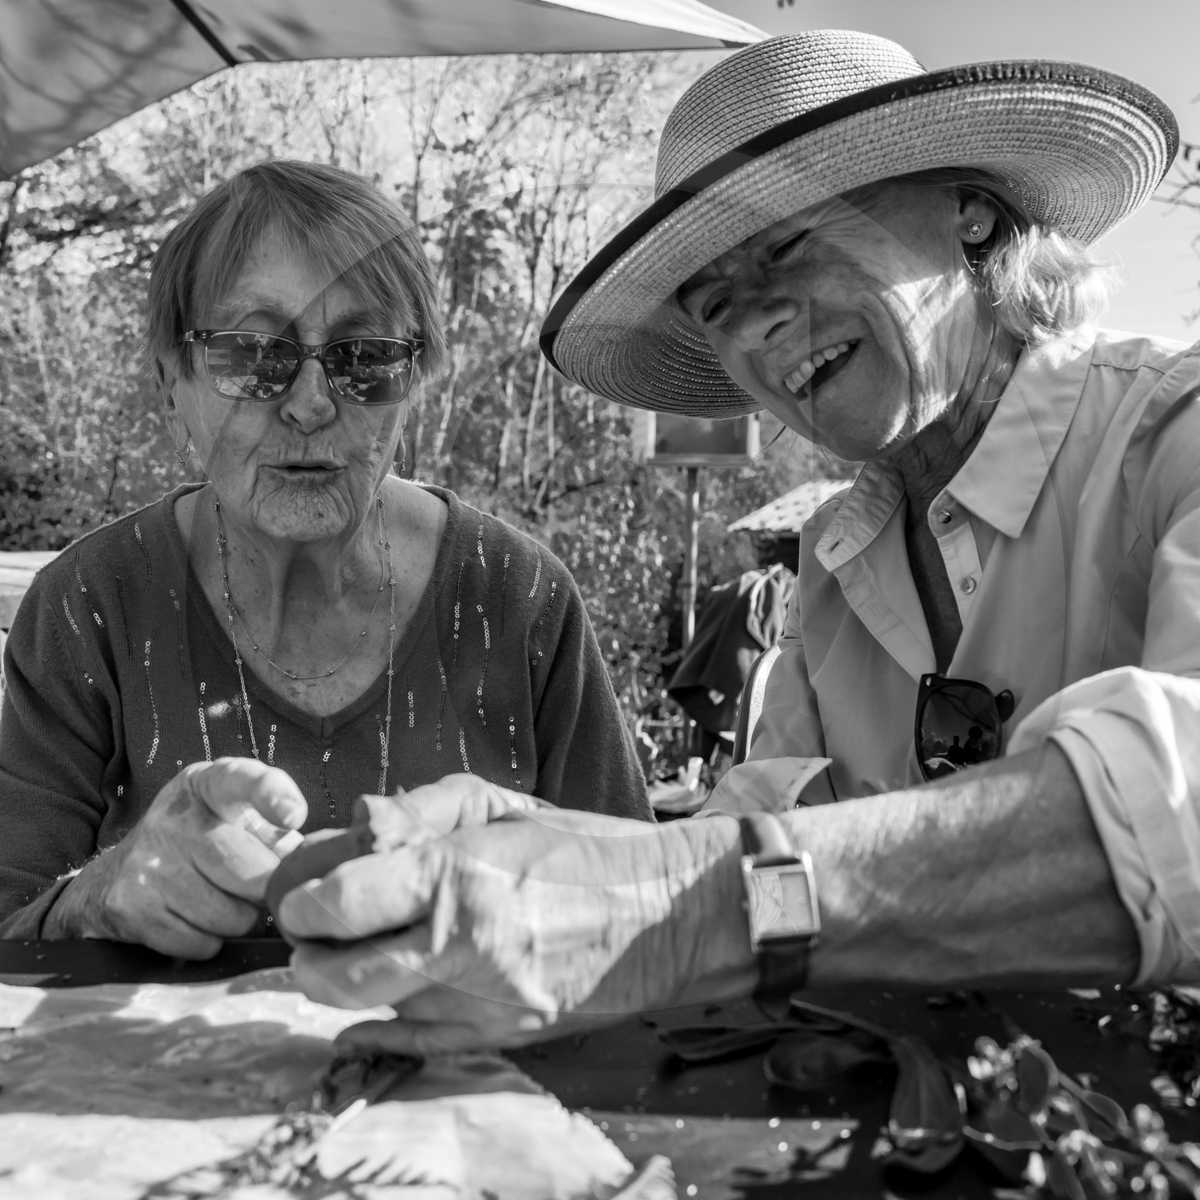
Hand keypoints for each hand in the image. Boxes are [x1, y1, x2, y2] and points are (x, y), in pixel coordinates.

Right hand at [45, 757, 307, 957]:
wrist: (115, 873)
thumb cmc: (200, 842)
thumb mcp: (234, 819)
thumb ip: (275, 833)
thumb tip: (302, 865)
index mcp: (206, 785)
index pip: (241, 780)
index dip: (272, 795)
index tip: (294, 816)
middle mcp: (173, 818)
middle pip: (248, 871)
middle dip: (265, 889)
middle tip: (258, 888)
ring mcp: (148, 863)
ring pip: (229, 917)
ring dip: (239, 920)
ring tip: (222, 900)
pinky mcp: (131, 907)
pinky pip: (201, 943)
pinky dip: (209, 942)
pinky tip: (194, 920)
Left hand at [281, 791, 756, 1053]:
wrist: (667, 913)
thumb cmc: (587, 850)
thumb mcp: (505, 807)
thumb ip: (423, 811)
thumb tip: (359, 826)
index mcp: (459, 875)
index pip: (341, 902)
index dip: (304, 903)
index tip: (300, 898)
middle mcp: (463, 945)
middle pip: (338, 975)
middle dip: (306, 956)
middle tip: (310, 935)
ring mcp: (482, 1001)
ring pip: (371, 1011)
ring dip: (344, 987)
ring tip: (353, 956)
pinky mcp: (503, 1036)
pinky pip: (415, 1046)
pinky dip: (379, 1029)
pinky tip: (370, 1013)